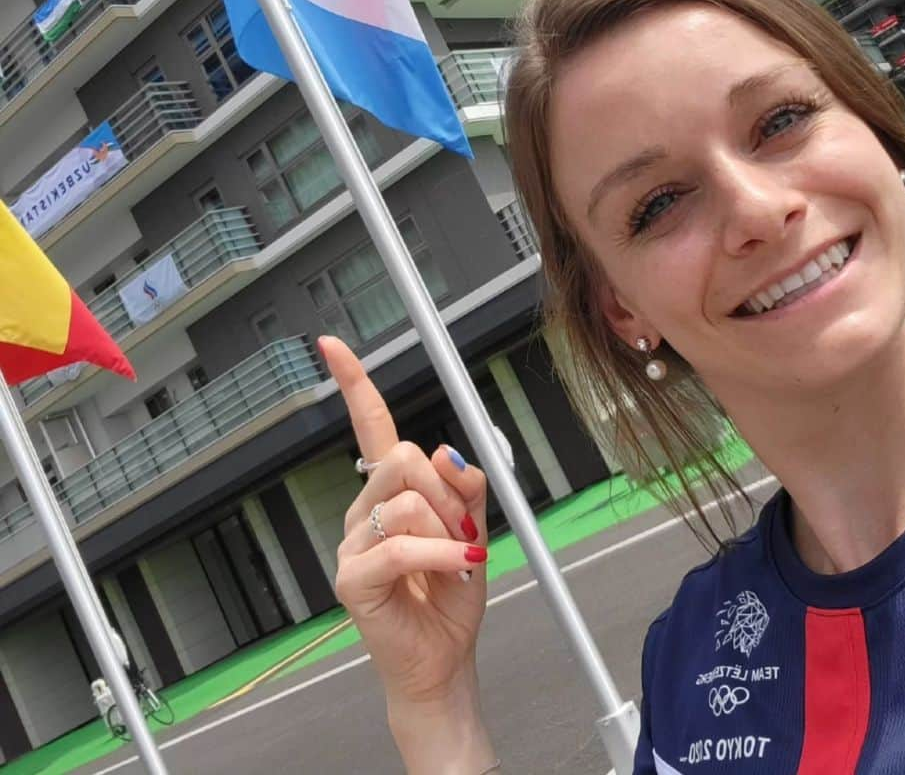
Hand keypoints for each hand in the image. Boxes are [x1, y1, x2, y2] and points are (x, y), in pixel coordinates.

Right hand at [321, 336, 495, 772]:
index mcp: (390, 491)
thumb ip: (465, 485)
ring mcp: (353, 543)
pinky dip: (439, 552)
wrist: (444, 658)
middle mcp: (364, 509)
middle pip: (403, 456)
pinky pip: (398, 544)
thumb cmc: (452, 591)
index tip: (330, 345)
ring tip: (457, 557)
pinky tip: (455, 566)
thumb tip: (450, 451)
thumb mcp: (473, 524)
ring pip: (405, 497)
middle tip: (463, 529)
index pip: (372, 427)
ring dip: (448, 525)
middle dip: (447, 490)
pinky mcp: (352, 578)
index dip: (354, 384)